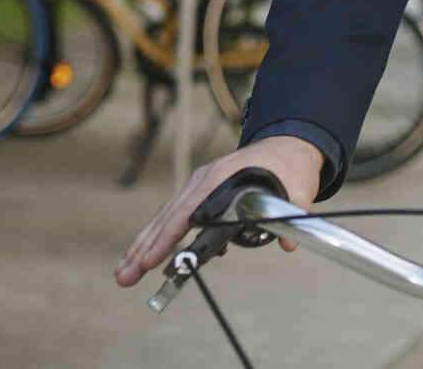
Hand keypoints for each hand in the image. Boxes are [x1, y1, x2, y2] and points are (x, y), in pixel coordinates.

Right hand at [113, 135, 325, 287]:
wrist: (288, 144)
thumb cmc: (289, 165)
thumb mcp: (298, 186)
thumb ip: (293, 213)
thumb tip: (289, 243)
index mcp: (222, 177)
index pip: (187, 211)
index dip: (168, 237)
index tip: (150, 260)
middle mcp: (204, 179)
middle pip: (167, 216)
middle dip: (143, 248)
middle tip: (124, 277)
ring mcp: (199, 183)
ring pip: (164, 216)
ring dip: (143, 245)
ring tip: (123, 272)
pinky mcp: (199, 190)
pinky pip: (172, 214)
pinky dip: (156, 235)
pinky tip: (144, 256)